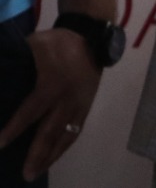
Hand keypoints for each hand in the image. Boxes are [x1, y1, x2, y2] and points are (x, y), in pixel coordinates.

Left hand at [0, 28, 102, 180]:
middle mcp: (67, 99)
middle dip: (38, 154)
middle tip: (26, 174)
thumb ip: (16, 62)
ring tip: (37, 171)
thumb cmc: (57, 42)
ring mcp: (79, 103)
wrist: (91, 36)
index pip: (31, 111)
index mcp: (52, 84)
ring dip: (52, 156)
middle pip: (51, 131)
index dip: (14, 128)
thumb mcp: (33, 47)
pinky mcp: (87, 105)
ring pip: (66, 135)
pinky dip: (64, 146)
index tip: (0, 144)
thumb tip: (1, 75)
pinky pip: (76, 130)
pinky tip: (54, 157)